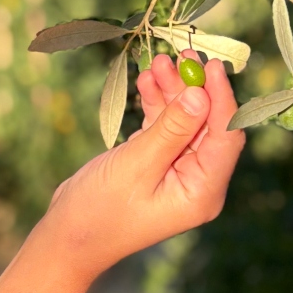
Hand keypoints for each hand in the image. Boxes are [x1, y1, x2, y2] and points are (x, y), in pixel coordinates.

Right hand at [46, 52, 244, 281]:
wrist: (67, 237)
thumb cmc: (100, 211)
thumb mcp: (136, 166)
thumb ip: (171, 130)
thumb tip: (200, 94)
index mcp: (202, 191)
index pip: (225, 137)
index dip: (221, 99)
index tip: (210, 66)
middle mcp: (196, 182)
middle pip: (207, 125)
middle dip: (194, 88)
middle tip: (182, 55)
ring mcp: (176, 172)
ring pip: (185, 121)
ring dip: (173, 92)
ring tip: (158, 62)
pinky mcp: (156, 163)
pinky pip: (164, 127)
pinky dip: (157, 105)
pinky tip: (146, 82)